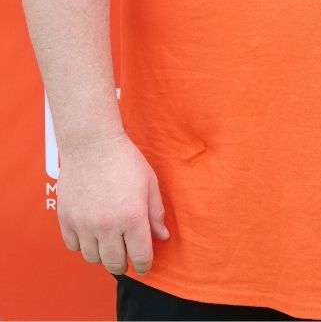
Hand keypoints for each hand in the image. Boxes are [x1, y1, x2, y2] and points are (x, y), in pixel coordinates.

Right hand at [57, 133, 169, 274]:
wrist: (92, 146)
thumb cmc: (125, 161)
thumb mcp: (150, 184)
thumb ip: (156, 213)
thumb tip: (162, 236)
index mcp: (132, 217)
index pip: (140, 255)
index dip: (145, 265)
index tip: (145, 266)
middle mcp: (107, 226)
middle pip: (114, 263)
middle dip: (123, 264)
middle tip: (127, 256)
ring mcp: (84, 225)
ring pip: (92, 258)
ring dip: (103, 254)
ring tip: (110, 242)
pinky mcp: (66, 220)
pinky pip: (73, 246)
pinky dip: (83, 245)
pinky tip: (91, 233)